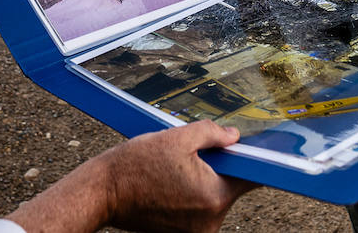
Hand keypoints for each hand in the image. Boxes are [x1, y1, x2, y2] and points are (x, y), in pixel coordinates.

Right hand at [7, 121, 252, 232]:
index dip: (252, 161)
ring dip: (201, 184)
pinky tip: (166, 184)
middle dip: (217, 170)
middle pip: (228, 189)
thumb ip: (212, 134)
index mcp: (214, 197)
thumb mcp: (177, 137)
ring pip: (211, 200)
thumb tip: (234, 137)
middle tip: (191, 155)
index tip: (254, 150)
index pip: (251, 179)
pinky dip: (188, 197)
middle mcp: (209, 223)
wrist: (102, 192)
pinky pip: (196, 211)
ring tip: (172, 170)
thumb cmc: (136, 164)